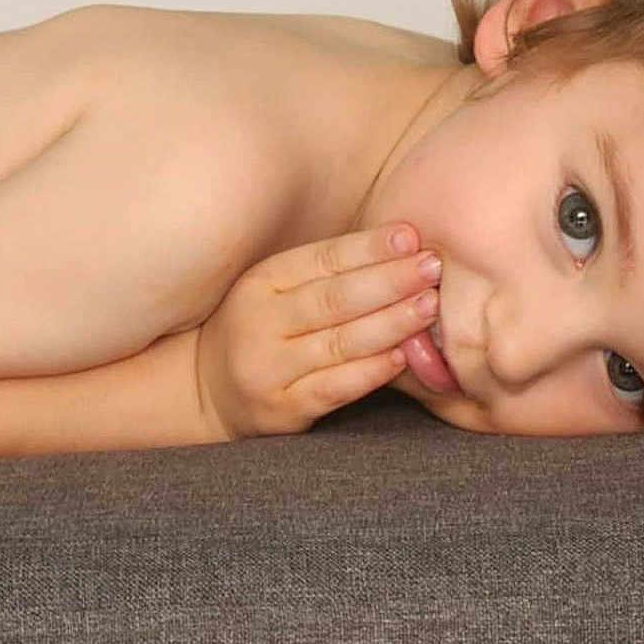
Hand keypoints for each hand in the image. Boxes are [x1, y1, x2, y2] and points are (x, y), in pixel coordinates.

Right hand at [195, 223, 440, 439]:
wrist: (210, 391)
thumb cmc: (264, 329)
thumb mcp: (280, 290)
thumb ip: (332, 272)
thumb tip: (406, 245)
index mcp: (263, 281)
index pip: (323, 258)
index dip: (369, 246)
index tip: (411, 235)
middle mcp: (260, 321)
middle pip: (335, 298)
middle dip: (390, 281)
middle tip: (433, 268)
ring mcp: (268, 368)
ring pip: (339, 342)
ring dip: (391, 323)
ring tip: (430, 307)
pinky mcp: (281, 408)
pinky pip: (333, 388)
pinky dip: (370, 372)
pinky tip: (401, 357)